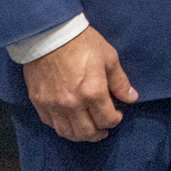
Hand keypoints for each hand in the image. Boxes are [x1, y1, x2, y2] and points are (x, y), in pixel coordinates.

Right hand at [21, 25, 137, 141]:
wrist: (50, 34)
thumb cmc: (83, 43)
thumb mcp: (109, 58)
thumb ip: (120, 81)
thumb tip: (131, 98)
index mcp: (93, 92)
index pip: (107, 119)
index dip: (115, 120)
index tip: (117, 115)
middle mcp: (72, 104)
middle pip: (86, 132)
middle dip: (98, 133)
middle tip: (103, 129)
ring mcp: (53, 105)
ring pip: (66, 132)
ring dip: (80, 135)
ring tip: (87, 130)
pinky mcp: (38, 102)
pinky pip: (50, 123)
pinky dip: (61, 126)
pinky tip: (68, 121)